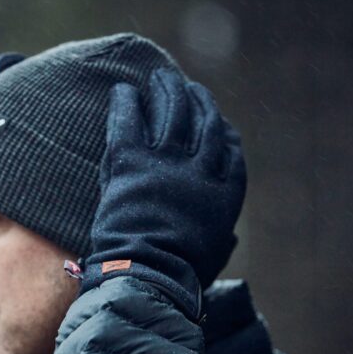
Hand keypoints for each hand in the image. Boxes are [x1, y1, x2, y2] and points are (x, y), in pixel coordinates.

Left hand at [80, 68, 246, 321]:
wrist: (148, 276)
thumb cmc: (179, 276)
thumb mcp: (213, 257)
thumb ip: (221, 239)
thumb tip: (228, 237)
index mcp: (225, 194)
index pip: (230, 149)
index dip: (223, 130)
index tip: (217, 120)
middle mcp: (201, 170)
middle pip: (204, 121)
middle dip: (197, 99)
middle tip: (186, 85)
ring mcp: (167, 163)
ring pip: (172, 112)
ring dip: (167, 90)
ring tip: (160, 77)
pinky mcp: (131, 162)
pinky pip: (129, 121)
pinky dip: (126, 102)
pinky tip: (122, 90)